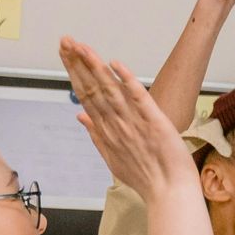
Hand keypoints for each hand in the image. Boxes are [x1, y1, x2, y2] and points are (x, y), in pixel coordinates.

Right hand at [61, 42, 197, 198]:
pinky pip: (139, 98)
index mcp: (107, 130)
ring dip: (95, 67)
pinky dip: (128, 81)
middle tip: (65, 40)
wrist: (169, 194)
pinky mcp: (154, 122)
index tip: (66, 52)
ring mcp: (133, 123)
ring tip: (82, 46)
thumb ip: (95, 134)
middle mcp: (116, 124)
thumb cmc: (146, 178)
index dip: (75, 71)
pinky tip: (116, 64)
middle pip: (93, 88)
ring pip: (110, 90)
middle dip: (78, 63)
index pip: (86, 94)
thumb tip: (80, 116)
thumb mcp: (113, 157)